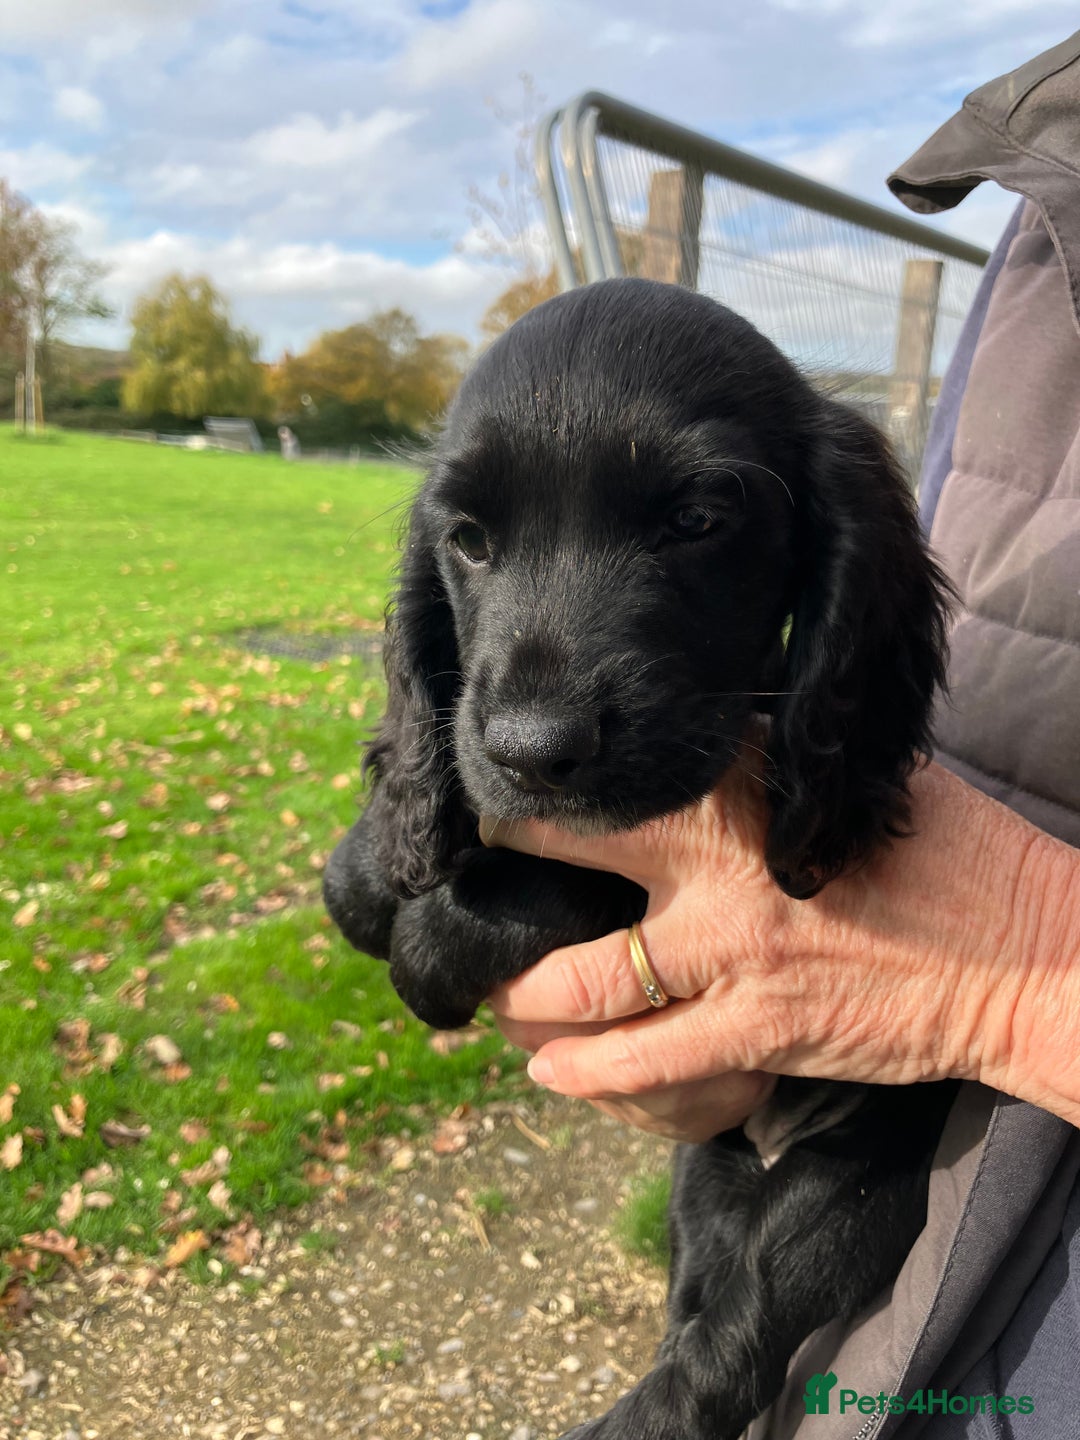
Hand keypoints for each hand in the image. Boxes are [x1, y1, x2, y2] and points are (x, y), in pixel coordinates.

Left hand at [483, 758, 1079, 1136]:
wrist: (1024, 954)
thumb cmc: (950, 856)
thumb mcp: (851, 782)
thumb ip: (771, 760)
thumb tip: (703, 741)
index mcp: (748, 783)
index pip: (626, 763)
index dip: (554, 773)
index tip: (507, 777)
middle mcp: (721, 860)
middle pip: (571, 847)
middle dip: (505, 858)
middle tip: (463, 876)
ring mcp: (730, 952)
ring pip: (581, 977)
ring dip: (520, 990)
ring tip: (486, 991)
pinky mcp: (753, 1032)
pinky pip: (641, 1063)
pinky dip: (582, 1073)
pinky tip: (546, 1072)